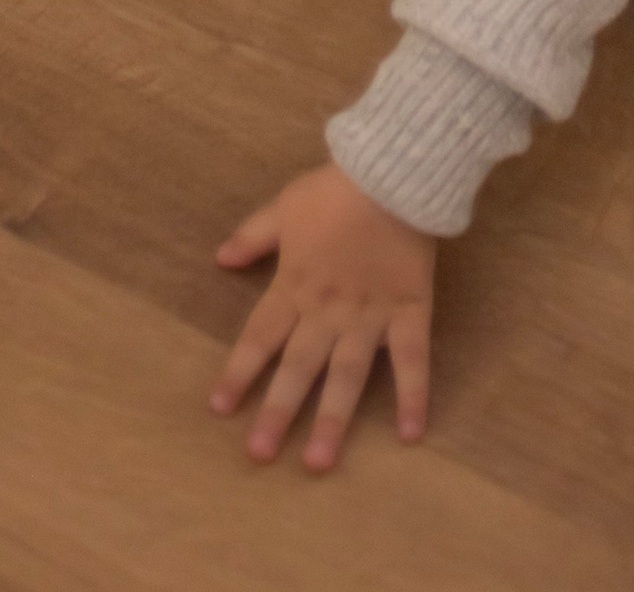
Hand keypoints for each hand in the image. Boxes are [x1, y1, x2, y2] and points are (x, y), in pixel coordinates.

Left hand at [211, 163, 436, 471]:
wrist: (394, 171)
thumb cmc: (336, 188)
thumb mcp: (284, 206)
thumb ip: (253, 236)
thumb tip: (220, 258)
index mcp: (295, 285)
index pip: (260, 337)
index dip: (239, 372)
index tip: (220, 408)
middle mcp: (328, 310)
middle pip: (298, 367)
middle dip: (277, 411)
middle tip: (259, 455)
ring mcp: (370, 315)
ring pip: (347, 375)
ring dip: (332, 419)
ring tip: (318, 463)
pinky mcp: (409, 311)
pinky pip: (412, 359)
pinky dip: (413, 395)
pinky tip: (411, 434)